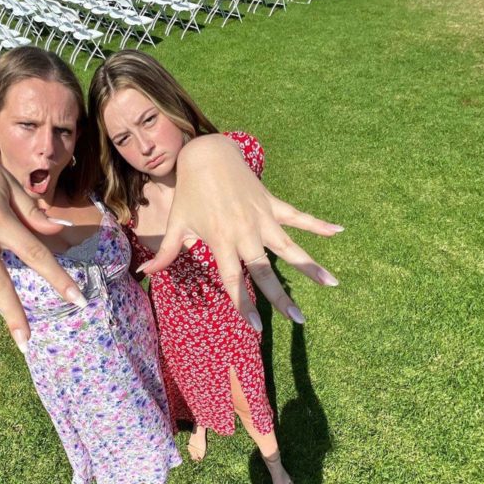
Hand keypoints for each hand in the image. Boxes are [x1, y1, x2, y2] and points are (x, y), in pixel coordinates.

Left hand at [140, 134, 341, 328]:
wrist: (207, 155)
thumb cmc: (190, 193)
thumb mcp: (177, 224)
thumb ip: (164, 253)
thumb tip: (144, 273)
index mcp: (221, 241)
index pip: (235, 281)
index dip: (245, 305)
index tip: (257, 329)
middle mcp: (245, 232)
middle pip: (266, 271)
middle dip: (282, 298)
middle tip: (299, 320)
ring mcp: (262, 218)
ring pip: (290, 247)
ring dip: (311, 266)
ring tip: (332, 284)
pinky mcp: (272, 204)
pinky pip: (298, 216)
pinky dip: (318, 223)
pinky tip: (339, 231)